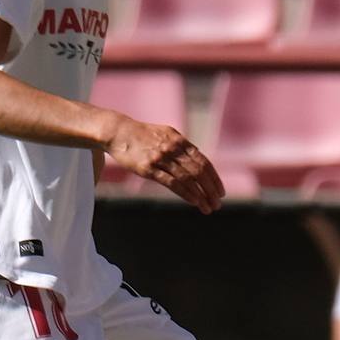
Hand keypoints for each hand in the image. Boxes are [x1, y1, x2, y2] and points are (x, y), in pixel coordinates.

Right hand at [105, 116, 223, 212]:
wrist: (118, 132)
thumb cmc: (142, 135)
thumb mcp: (166, 134)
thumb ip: (182, 146)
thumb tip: (198, 158)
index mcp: (180, 141)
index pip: (203, 162)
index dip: (214, 178)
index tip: (220, 192)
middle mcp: (173, 148)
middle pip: (198, 172)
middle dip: (211, 190)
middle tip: (218, 203)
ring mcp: (161, 158)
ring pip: (188, 179)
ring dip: (201, 195)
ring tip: (208, 208)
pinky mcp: (148, 168)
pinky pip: (172, 183)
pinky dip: (186, 193)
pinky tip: (194, 202)